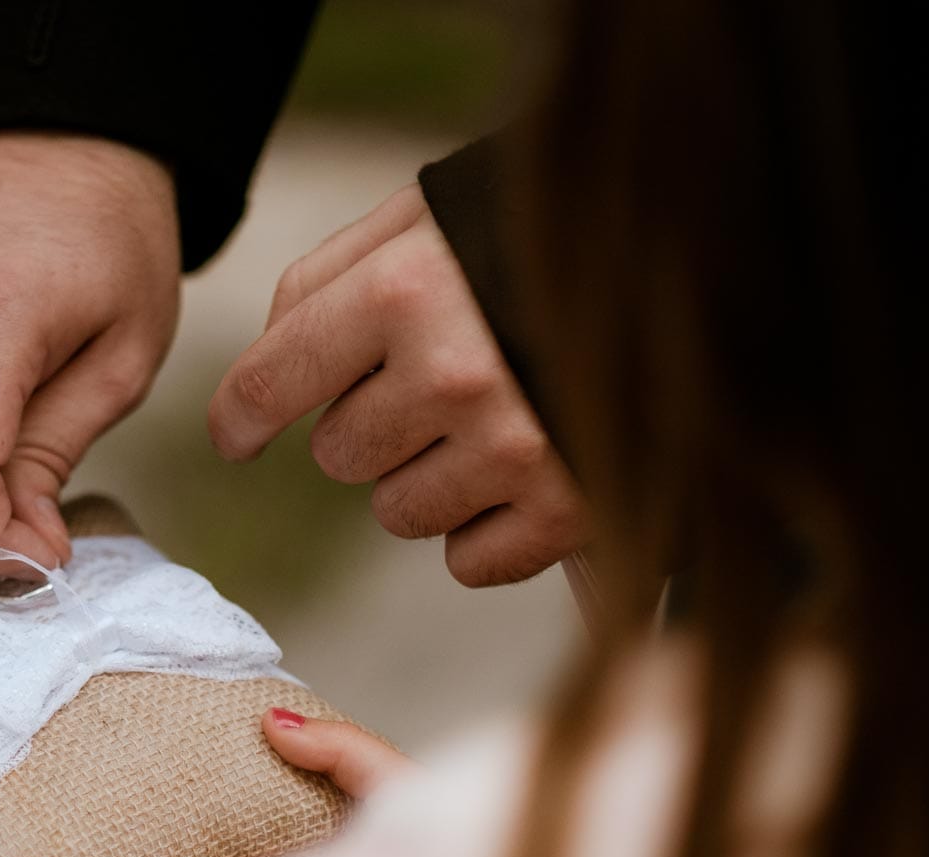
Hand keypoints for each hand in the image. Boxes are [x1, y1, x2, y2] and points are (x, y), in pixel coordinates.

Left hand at [208, 185, 590, 586]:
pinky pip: (470, 561)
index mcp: (402, 292)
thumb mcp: (416, 223)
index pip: (270, 385)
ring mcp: (516, 451)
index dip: (242, 416)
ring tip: (485, 420)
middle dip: (367, 425)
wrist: (689, 259)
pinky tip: (522, 472)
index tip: (239, 434)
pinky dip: (485, 529)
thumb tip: (252, 392)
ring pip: (397, 514)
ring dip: (423, 477)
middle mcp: (454, 375)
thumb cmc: (523, 240)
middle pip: (337, 457)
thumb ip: (321, 289)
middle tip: (433, 381)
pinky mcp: (570, 511)